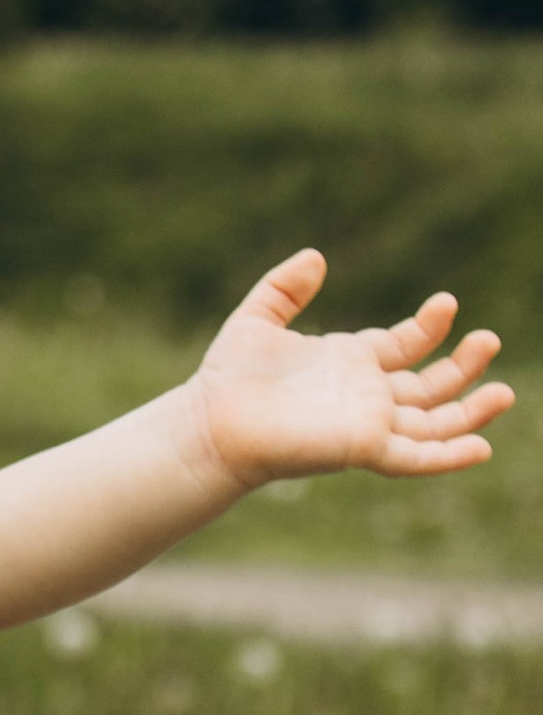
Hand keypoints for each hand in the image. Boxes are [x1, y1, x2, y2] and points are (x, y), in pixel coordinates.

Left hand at [191, 250, 511, 493]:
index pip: (405, 347)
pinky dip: (447, 456)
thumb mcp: (257, 318)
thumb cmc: (228, 377)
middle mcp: (365, 397)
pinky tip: (480, 446)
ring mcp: (367, 425)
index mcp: (349, 364)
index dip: (429, 327)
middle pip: (429, 387)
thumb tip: (316, 256)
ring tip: (505, 392)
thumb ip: (284, 287)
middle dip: (463, 367)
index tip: (447, 303)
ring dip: (470, 411)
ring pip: (433, 424)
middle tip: (490, 340)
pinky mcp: (361, 449)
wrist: (210, 422)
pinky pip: (414, 457)